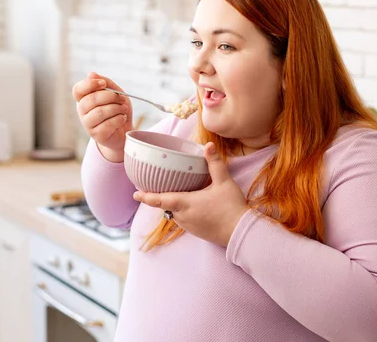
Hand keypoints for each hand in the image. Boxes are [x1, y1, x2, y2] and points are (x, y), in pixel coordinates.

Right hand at [72, 72, 132, 161]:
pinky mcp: (96, 135)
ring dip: (117, 108)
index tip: (103, 84)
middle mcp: (82, 111)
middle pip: (91, 99)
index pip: (78, 90)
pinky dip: (119, 119)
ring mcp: (87, 124)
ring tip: (124, 109)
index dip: (89, 84)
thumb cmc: (118, 110)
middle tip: (122, 99)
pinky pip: (107, 124)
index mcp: (84, 99)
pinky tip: (122, 118)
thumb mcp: (116, 93)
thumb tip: (92, 74)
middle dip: (110, 97)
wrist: (124, 131)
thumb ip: (106, 83)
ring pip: (100, 112)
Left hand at [133, 143, 248, 246]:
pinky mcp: (196, 232)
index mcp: (185, 203)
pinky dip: (185, 212)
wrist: (241, 232)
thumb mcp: (224, 182)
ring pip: (176, 213)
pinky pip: (185, 220)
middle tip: (160, 187)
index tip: (135, 193)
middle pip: (167, 206)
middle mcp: (183, 216)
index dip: (146, 196)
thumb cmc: (232, 207)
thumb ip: (215, 163)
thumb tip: (208, 145)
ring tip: (180, 194)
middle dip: (163, 197)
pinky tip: (195, 206)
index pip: (160, 200)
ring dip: (175, 205)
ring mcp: (189, 226)